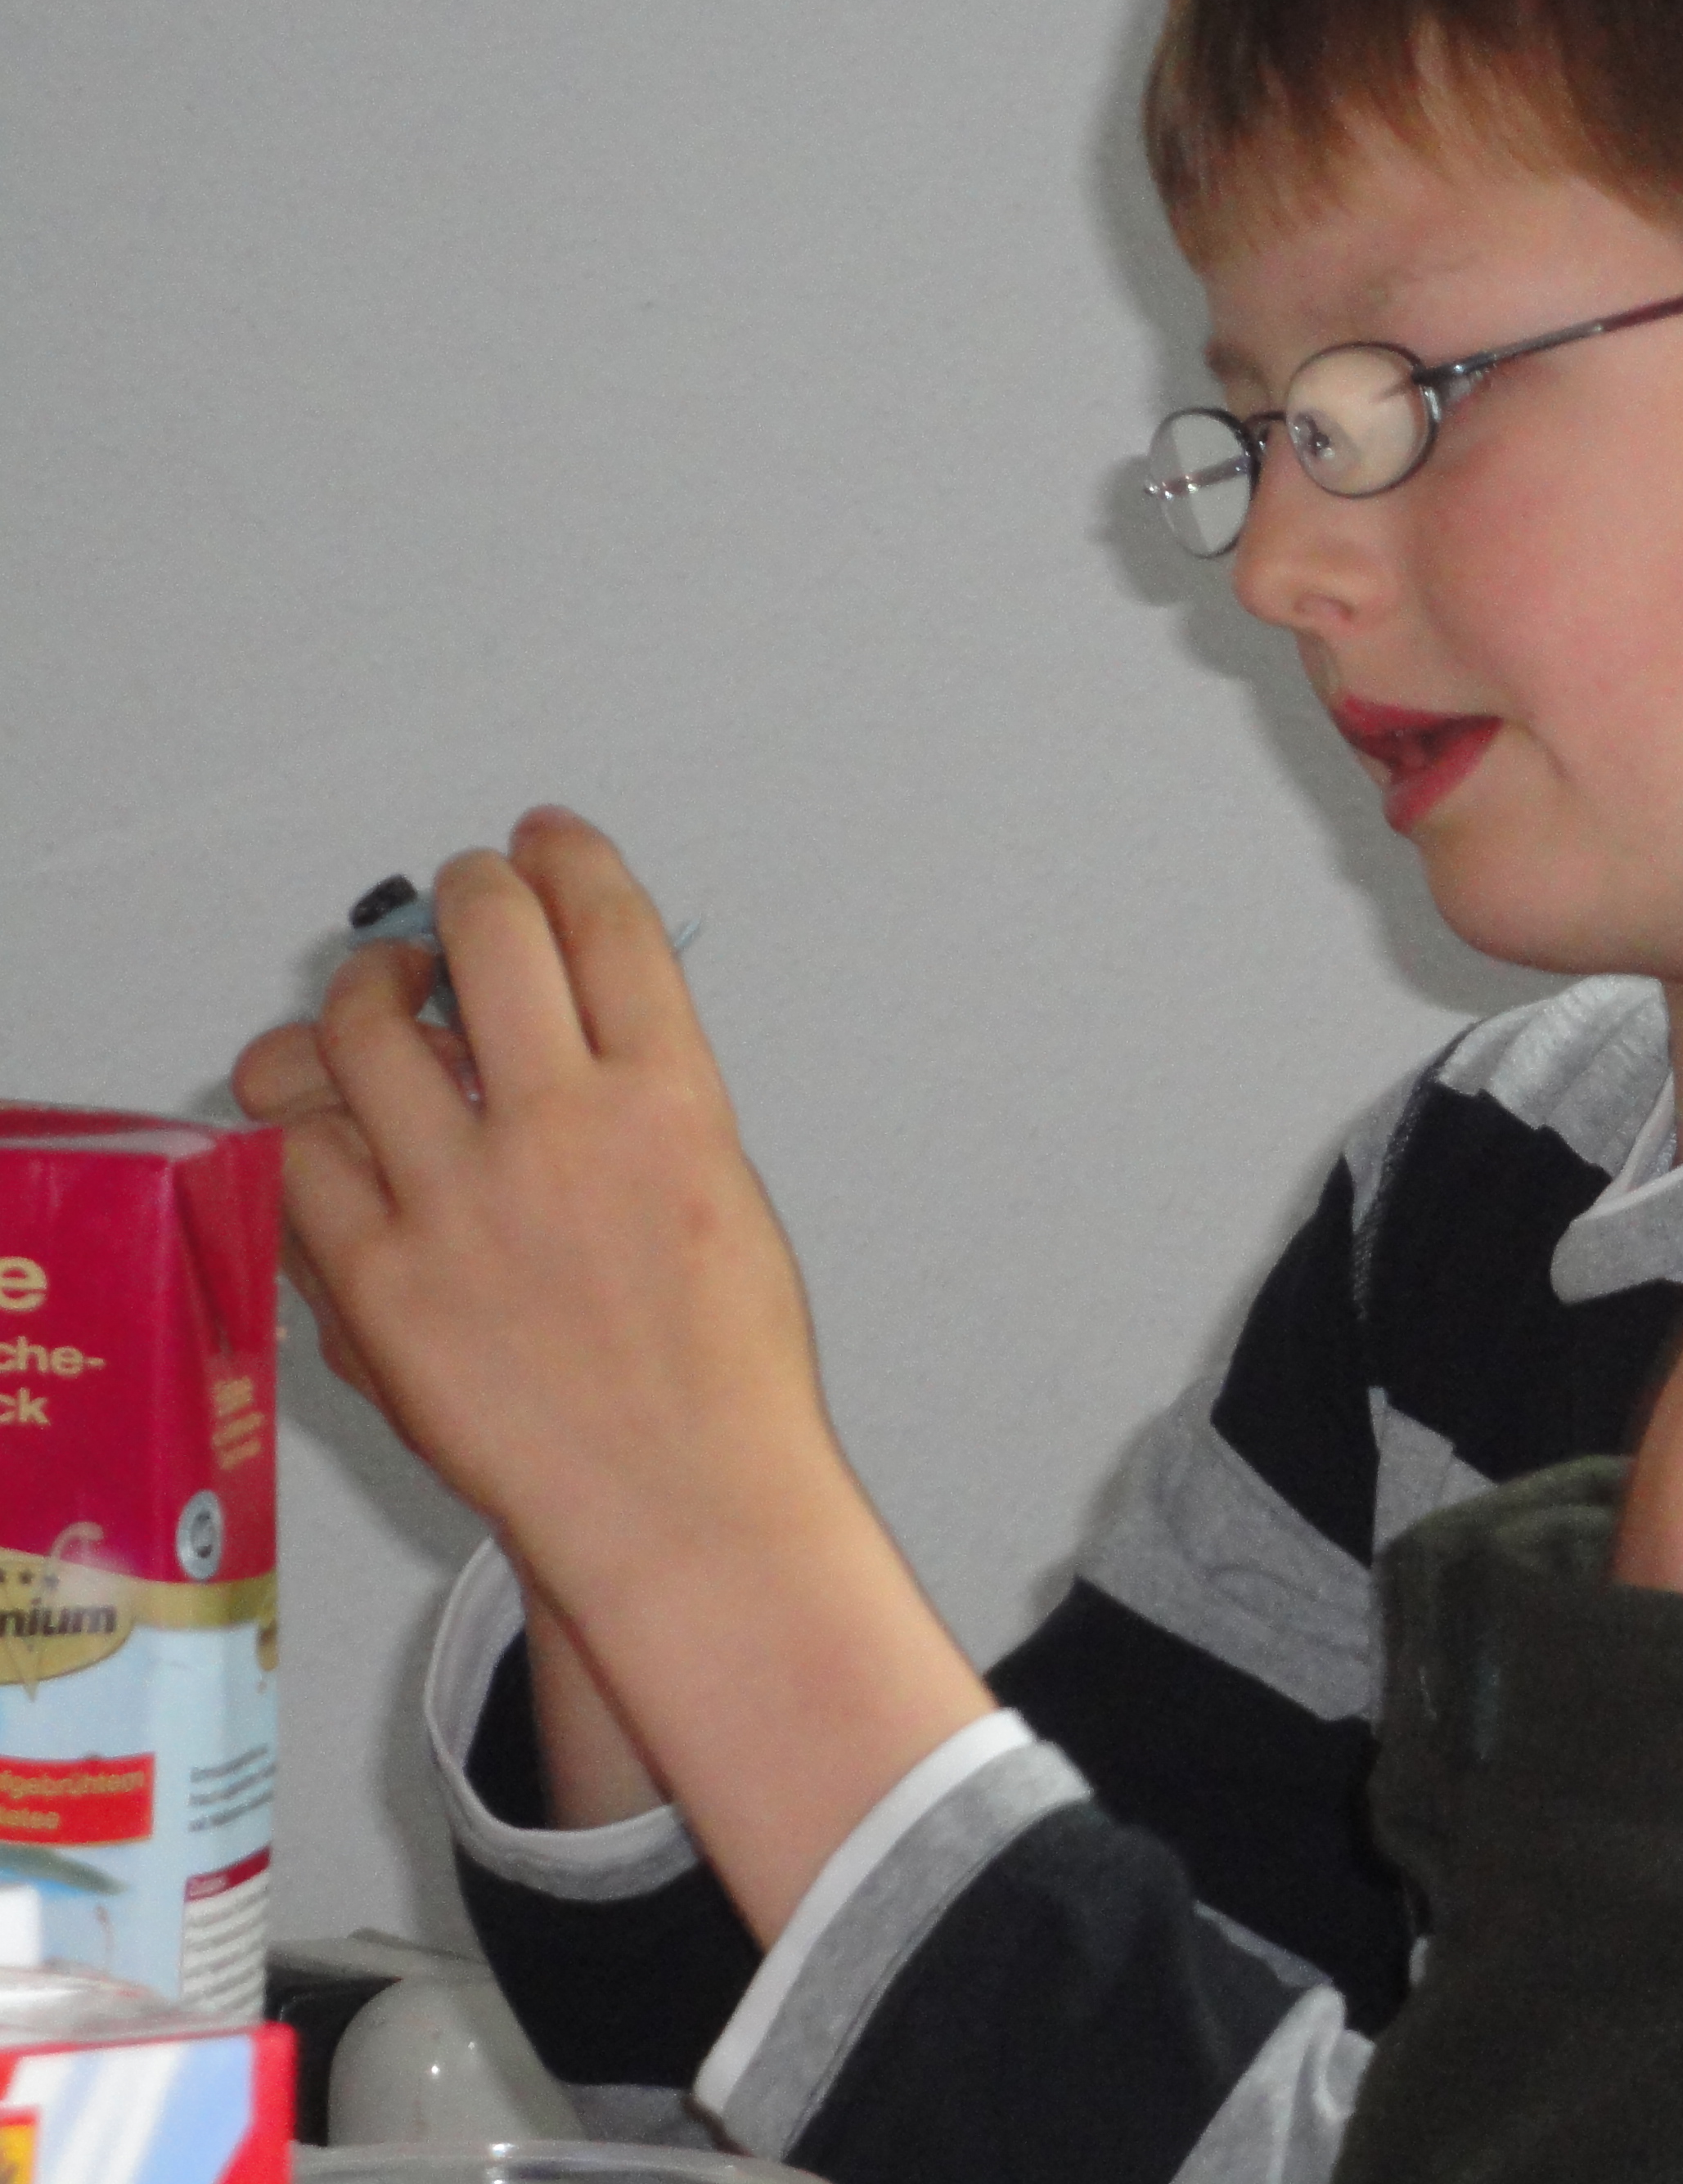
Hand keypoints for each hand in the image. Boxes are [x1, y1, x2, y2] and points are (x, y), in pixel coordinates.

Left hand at [241, 811, 830, 1594]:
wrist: (682, 1498)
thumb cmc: (721, 1371)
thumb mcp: (723, 1192)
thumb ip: (642, 1100)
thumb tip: (559, 1032)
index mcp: (672, 1100)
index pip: (603, 922)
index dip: (567, 856)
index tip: (546, 840)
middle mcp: (564, 1128)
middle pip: (484, 933)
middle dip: (468, 889)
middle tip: (464, 895)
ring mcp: (461, 1201)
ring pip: (361, 1027)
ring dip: (364, 989)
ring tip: (378, 1001)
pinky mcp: (378, 1279)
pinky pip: (301, 1157)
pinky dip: (311, 1125)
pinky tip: (336, 1125)